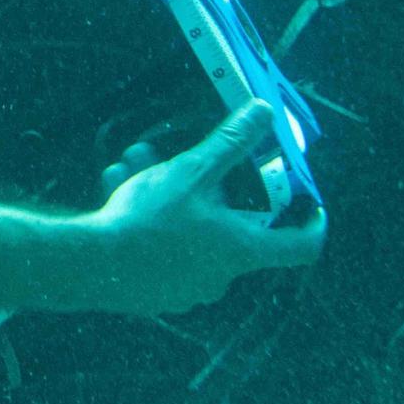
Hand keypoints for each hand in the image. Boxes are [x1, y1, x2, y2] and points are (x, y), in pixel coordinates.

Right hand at [83, 101, 324, 316]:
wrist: (91, 264)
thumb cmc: (150, 220)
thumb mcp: (191, 172)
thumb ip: (230, 143)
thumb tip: (263, 112)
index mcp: (242, 250)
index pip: (301, 246)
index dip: (312, 224)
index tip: (312, 206)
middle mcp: (222, 276)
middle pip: (231, 227)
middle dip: (208, 187)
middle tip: (185, 161)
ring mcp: (188, 288)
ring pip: (190, 232)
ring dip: (168, 196)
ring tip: (134, 164)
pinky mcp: (156, 291)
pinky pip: (162, 248)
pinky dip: (149, 221)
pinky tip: (117, 189)